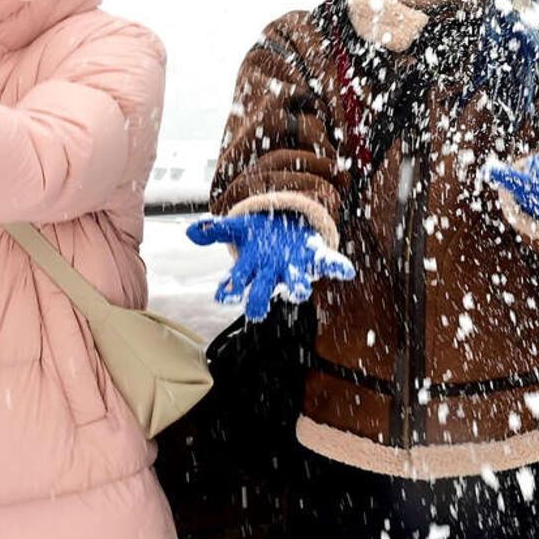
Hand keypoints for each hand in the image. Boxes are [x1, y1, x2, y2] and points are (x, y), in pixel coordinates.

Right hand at [187, 213, 355, 322]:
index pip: (235, 284)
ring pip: (297, 285)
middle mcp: (273, 273)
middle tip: (257, 312)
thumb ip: (215, 229)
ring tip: (299, 290)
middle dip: (259, 302)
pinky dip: (338, 268)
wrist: (287, 228)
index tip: (224, 295)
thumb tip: (191, 232)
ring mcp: (295, 267)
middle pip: (263, 293)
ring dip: (298, 288)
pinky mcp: (315, 257)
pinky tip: (347, 270)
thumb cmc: (259, 234)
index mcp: (252, 267)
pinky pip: (329, 263)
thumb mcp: (238, 227)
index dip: (229, 291)